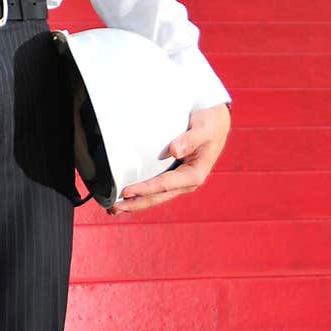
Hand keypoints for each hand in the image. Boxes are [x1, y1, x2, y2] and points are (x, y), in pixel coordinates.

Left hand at [107, 101, 230, 216]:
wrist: (217, 121)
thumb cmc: (210, 124)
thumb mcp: (203, 129)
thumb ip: (189, 140)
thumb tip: (174, 151)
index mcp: (194, 174)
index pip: (164, 185)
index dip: (144, 189)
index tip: (126, 192)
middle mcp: (187, 182)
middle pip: (158, 197)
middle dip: (136, 204)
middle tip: (114, 208)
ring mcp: (181, 180)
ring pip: (156, 196)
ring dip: (137, 203)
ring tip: (116, 208)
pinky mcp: (175, 175)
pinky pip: (158, 188)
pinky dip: (143, 194)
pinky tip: (130, 197)